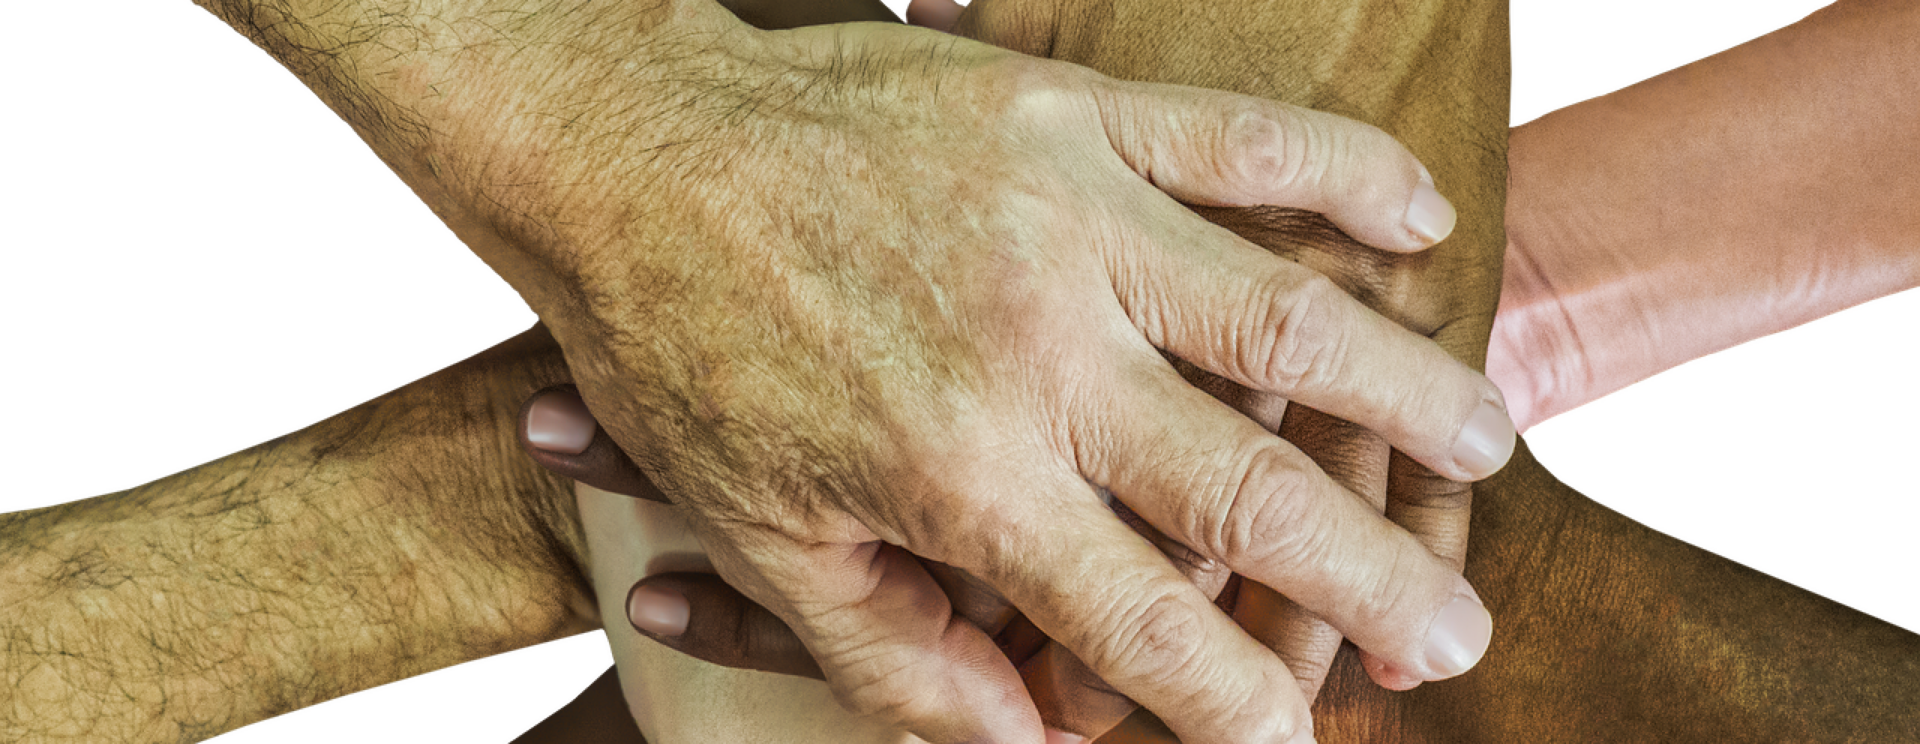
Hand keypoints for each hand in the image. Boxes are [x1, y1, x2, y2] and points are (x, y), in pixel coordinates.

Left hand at [531, 17, 1508, 743]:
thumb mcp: (764, 533)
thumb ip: (900, 655)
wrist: (622, 144)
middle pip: (1253, 492)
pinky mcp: (1068, 115)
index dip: (1239, 712)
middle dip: (1374, 579)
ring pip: (1286, 315)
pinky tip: (1422, 221)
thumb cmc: (678, 346)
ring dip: (1406, 387)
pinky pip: (1242, 139)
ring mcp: (1065, 224)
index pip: (1146, 630)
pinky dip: (1346, 177)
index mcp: (961, 479)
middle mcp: (1038, 358)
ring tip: (1488, 439)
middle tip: (1461, 634)